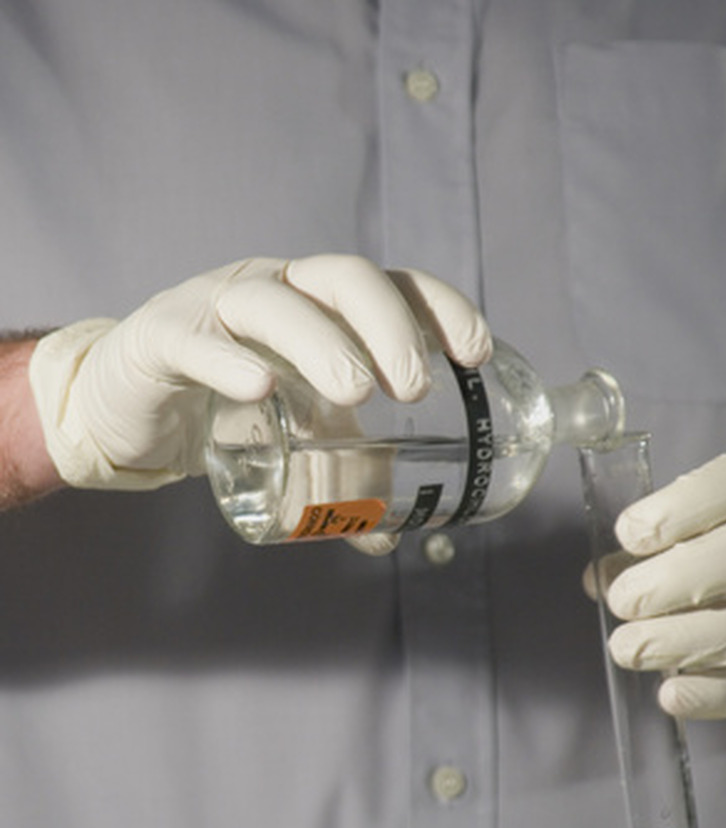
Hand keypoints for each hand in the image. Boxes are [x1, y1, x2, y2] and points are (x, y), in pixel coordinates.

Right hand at [30, 255, 491, 493]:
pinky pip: (194, 341)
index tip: (475, 352)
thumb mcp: (299, 434)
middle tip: (414, 386)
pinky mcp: (162, 338)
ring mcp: (217, 306)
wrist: (134, 405)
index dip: (438, 306)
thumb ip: (343, 477)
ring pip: (273, 302)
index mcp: (319, 302)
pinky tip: (260, 389)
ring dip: (321, 343)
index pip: (390, 283)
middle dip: (388, 326)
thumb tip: (390, 534)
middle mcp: (276, 287)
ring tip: (356, 394)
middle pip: (342, 278)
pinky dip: (228, 361)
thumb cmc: (229, 406)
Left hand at [605, 453, 725, 728]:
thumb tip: (601, 578)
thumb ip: (654, 551)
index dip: (680, 507)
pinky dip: (715, 692)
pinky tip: (672, 693)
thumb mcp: (704, 538)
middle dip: (676, 578)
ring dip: (683, 639)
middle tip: (624, 600)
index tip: (629, 533)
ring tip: (628, 648)